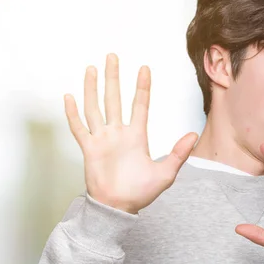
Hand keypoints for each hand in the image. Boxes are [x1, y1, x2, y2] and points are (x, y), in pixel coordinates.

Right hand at [64, 53, 198, 213]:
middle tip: (113, 56)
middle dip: (114, 78)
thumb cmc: (141, 192)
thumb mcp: (166, 173)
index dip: (142, 87)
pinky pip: (79, 128)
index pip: (140, 105)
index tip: (144, 68)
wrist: (119, 207)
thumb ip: (179, 153)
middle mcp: (119, 133)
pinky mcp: (89, 149)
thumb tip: (194, 135)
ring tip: (92, 69)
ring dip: (93, 88)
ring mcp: (103, 139)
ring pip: (95, 107)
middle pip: (115, 99)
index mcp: (137, 136)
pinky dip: (73, 113)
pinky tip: (69, 96)